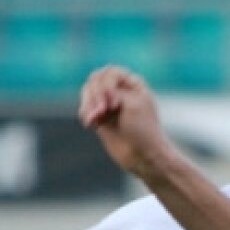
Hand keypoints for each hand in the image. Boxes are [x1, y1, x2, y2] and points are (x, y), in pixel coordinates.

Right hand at [79, 65, 169, 179]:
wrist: (144, 157)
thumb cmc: (144, 131)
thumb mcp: (132, 104)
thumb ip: (112, 91)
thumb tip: (93, 92)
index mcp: (132, 84)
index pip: (110, 72)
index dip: (106, 84)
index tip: (113, 104)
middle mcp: (119, 91)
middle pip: (96, 79)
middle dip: (95, 94)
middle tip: (101, 111)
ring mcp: (109, 104)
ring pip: (88, 92)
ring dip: (88, 104)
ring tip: (94, 119)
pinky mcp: (101, 118)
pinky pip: (85, 108)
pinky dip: (85, 113)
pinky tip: (90, 124)